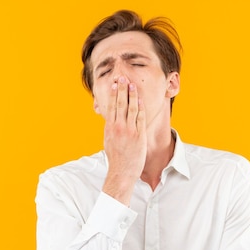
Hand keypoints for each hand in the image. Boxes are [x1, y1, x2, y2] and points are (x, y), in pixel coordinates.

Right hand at [102, 76, 145, 204]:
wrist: (121, 171)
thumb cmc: (115, 158)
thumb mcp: (108, 141)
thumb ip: (110, 129)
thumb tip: (109, 121)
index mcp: (109, 128)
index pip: (111, 107)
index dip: (113, 94)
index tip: (114, 84)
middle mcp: (118, 127)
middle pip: (120, 104)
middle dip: (122, 89)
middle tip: (123, 77)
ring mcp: (129, 131)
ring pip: (130, 109)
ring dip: (132, 95)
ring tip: (133, 85)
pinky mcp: (139, 136)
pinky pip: (140, 118)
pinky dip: (140, 108)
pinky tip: (141, 100)